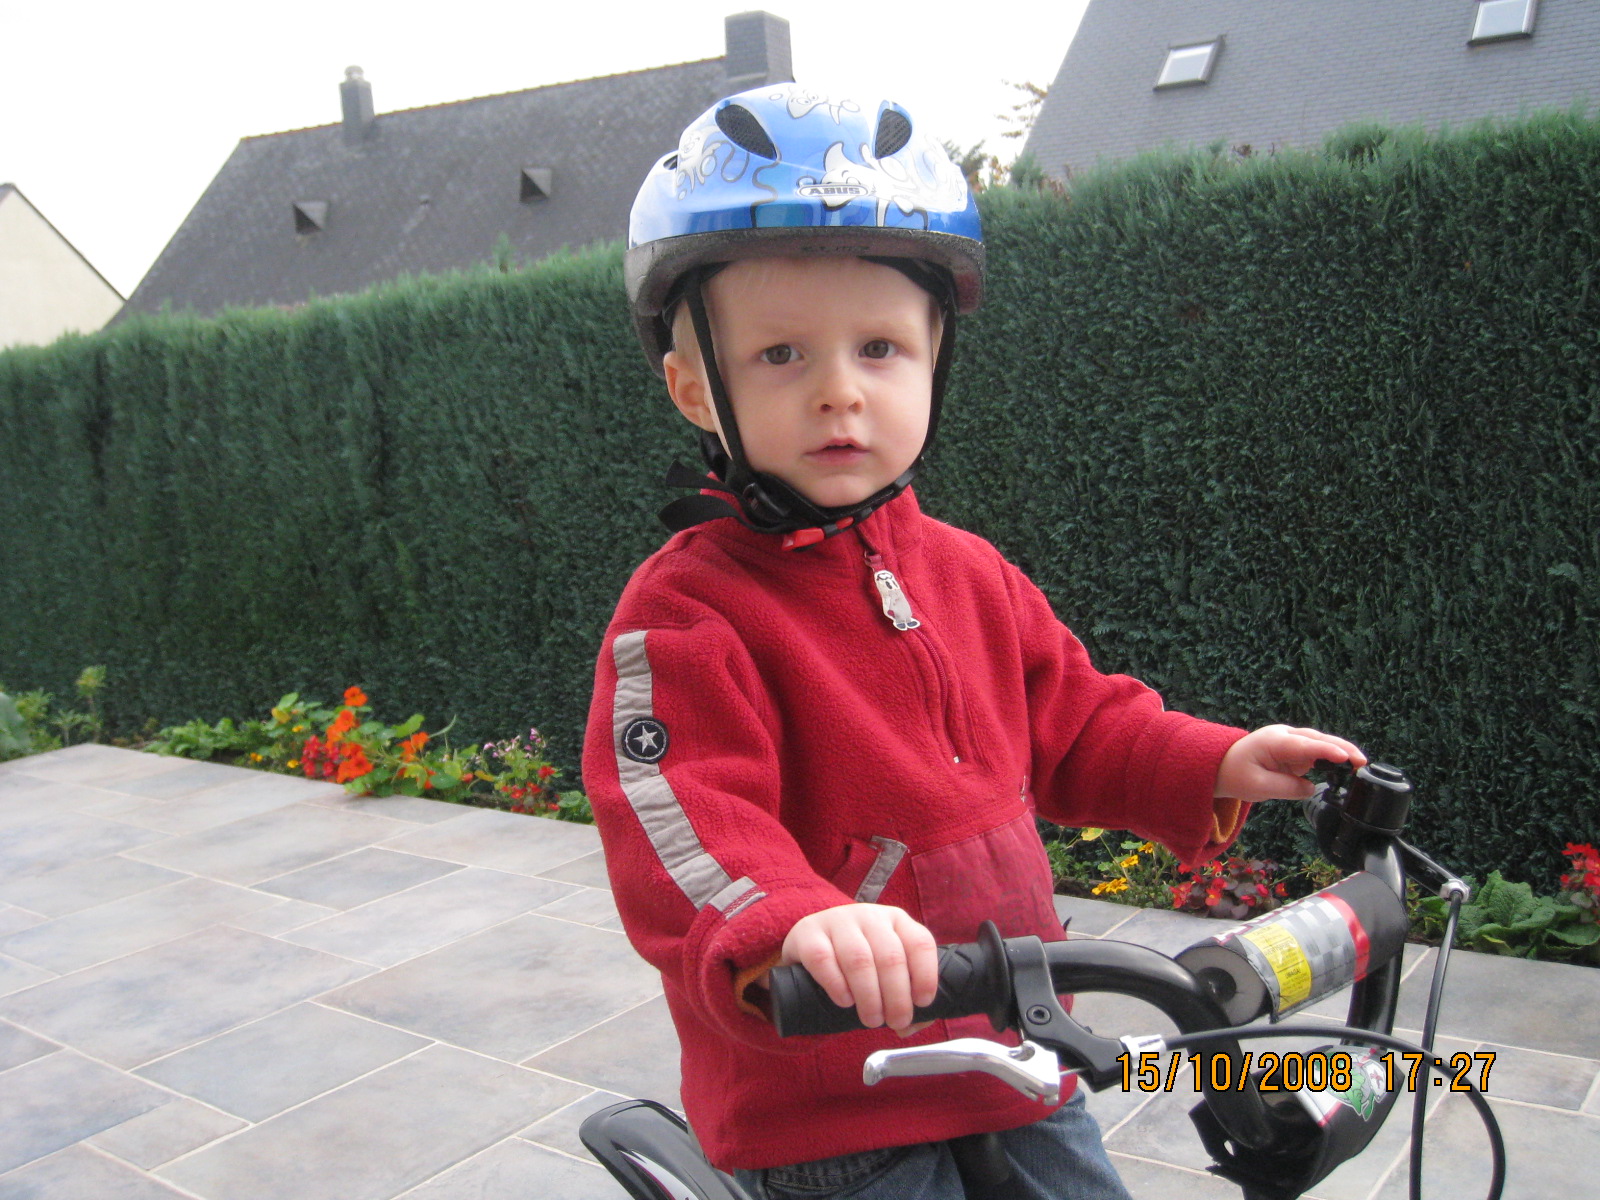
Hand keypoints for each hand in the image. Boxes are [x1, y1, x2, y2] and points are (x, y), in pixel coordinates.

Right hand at [778, 903, 937, 1033]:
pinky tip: (845, 1002)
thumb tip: (910, 1027)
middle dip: (897, 997)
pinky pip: (823, 959)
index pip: (920, 943)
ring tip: (871, 1020)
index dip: (926, 976)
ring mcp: (837, 921)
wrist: (811, 947)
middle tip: (895, 1022)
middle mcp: (870, 916)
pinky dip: (837, 986)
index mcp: (897, 921)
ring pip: (859, 959)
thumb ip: (906, 998)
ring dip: (869, 997)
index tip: (922, 1003)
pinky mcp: (808, 933)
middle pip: (891, 957)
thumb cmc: (859, 966)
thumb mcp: (886, 972)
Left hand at [1216, 724, 1366, 801]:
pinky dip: (1332, 757)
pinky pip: (1317, 751)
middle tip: (1362, 762)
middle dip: (1342, 749)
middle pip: (1318, 739)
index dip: (1326, 751)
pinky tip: (1347, 767)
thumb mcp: (1258, 787)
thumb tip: (1312, 788)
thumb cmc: (1237, 774)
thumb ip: (1287, 788)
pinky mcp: (1296, 749)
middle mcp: (1285, 736)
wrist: (1223, 765)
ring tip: (1360, 765)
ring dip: (1340, 752)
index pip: (1305, 745)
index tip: (1345, 758)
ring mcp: (1292, 740)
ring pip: (1320, 743)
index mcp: (1274, 741)